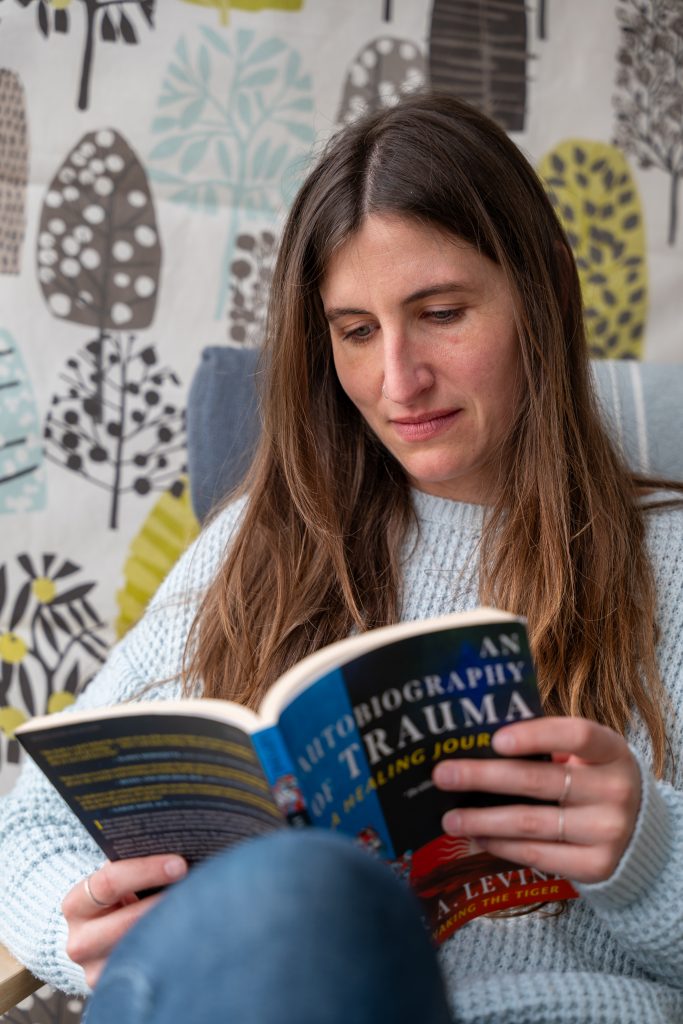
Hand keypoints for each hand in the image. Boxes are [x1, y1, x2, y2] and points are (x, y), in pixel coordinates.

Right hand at [62, 854, 187, 987]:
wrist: (95, 941)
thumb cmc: (117, 901)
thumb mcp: (116, 884)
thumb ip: (135, 870)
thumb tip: (179, 858)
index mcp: (76, 904)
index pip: (109, 882)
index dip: (146, 871)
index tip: (180, 864)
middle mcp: (79, 942)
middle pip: (128, 921)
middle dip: (165, 902)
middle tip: (198, 888)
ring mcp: (94, 971)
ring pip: (140, 950)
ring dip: (172, 929)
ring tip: (198, 913)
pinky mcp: (113, 990)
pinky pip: (147, 970)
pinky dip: (171, 952)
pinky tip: (189, 938)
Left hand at [432, 717, 641, 884]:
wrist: (641, 836)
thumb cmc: (595, 781)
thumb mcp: (587, 758)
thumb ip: (548, 747)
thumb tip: (479, 744)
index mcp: (612, 751)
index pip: (576, 734)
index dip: (535, 736)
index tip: (494, 740)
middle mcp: (615, 790)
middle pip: (539, 781)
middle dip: (483, 776)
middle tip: (442, 775)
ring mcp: (608, 831)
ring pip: (530, 822)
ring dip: (482, 819)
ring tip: (449, 818)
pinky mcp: (597, 866)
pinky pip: (537, 854)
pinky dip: (501, 845)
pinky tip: (477, 836)